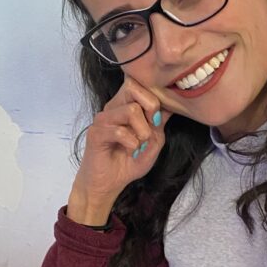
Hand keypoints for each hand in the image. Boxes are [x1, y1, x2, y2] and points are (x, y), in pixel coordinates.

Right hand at [68, 75, 174, 218]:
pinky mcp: (96, 133)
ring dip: (143, 131)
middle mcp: (113, 107)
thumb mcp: (154, 140)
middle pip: (133, 86)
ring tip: (140, 144)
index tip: (158, 118)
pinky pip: (120, 131)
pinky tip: (131, 151)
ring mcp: (103, 118)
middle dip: (151, 106)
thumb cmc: (130, 161)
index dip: (154, 96)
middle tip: (152, 127)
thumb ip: (159, 121)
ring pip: (130, 110)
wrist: (109, 184)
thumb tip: (170, 103)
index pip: (139, 82)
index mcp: (126, 105)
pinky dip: (132, 143)